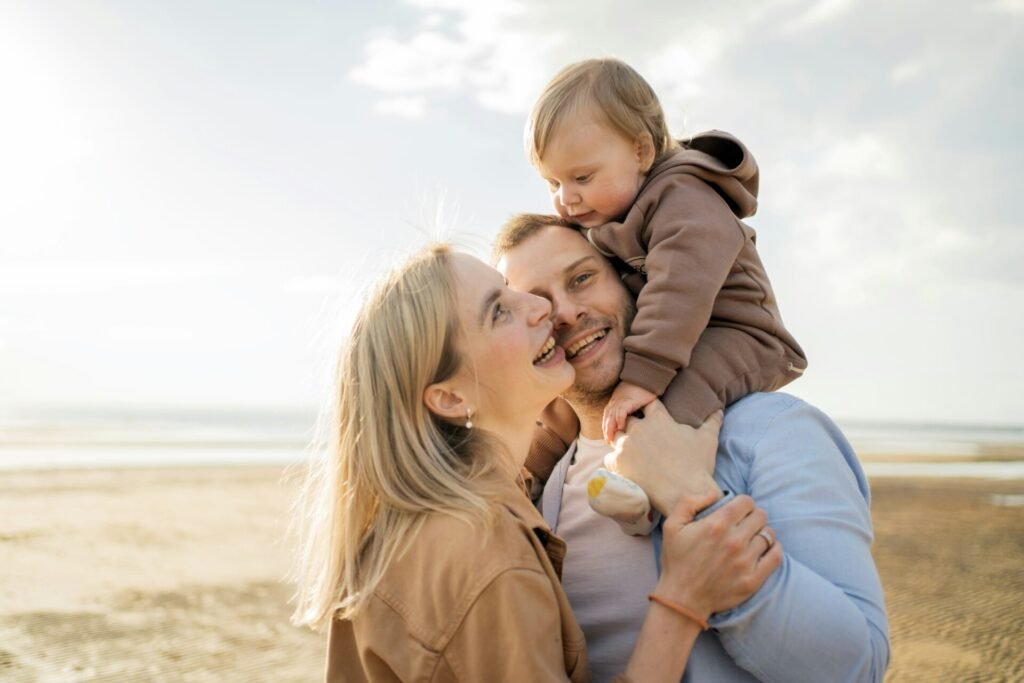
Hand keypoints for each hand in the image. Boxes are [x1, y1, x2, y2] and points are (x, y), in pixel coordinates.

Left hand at [602, 381, 656, 442]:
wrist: (646, 376)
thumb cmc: (641, 390)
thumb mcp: (633, 402)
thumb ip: (631, 412)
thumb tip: (634, 426)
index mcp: (615, 403)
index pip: (607, 418)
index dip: (607, 429)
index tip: (609, 440)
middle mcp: (615, 402)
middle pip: (607, 418)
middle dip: (606, 430)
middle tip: (608, 442)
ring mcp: (621, 400)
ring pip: (611, 415)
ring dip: (610, 428)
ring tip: (611, 439)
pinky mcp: (628, 399)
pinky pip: (621, 410)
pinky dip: (620, 419)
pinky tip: (622, 427)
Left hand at [604, 400, 722, 514]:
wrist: (686, 494)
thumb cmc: (698, 466)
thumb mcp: (708, 439)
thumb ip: (711, 421)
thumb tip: (718, 410)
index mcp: (658, 419)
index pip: (647, 403)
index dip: (647, 408)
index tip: (648, 416)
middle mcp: (639, 428)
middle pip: (626, 418)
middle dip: (631, 425)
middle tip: (638, 438)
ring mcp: (626, 445)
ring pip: (615, 436)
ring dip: (622, 442)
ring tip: (630, 453)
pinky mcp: (618, 463)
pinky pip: (609, 458)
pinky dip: (615, 462)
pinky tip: (625, 469)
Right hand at [655, 494, 781, 619]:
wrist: (682, 599)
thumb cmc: (676, 560)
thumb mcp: (671, 525)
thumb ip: (689, 501)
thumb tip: (713, 493)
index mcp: (716, 525)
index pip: (746, 502)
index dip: (742, 503)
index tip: (737, 511)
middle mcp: (734, 541)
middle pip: (760, 516)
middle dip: (753, 516)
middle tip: (744, 524)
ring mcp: (745, 562)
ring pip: (768, 535)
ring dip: (762, 533)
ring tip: (752, 538)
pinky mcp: (753, 579)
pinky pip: (776, 556)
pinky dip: (774, 549)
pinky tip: (764, 549)